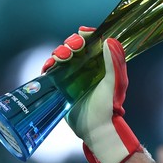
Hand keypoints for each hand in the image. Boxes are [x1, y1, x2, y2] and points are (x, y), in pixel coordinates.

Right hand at [43, 27, 141, 162]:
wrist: (95, 129)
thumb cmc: (108, 107)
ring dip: (59, 52)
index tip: (83, 33)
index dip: (87, 35)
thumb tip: (109, 40)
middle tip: (71, 50)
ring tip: (60, 58)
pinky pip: (52, 70)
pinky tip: (49, 66)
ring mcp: (73, 76)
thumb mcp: (113, 83)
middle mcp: (87, 67)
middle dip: (71, 43)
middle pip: (75, 46)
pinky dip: (48, 65)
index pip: (93, 42)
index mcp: (102, 63)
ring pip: (62, 56)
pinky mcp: (61, 85)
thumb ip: (113, 62)